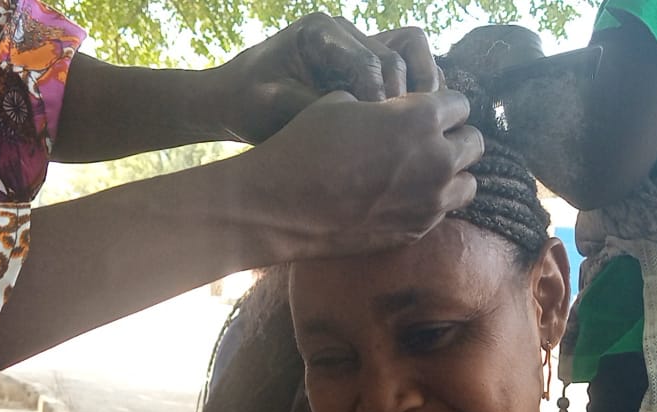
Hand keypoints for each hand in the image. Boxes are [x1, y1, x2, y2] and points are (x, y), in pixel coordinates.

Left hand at [210, 13, 441, 142]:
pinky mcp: (366, 66)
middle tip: (408, 133)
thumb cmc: (249, 104)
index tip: (381, 135)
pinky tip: (411, 128)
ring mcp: (359, 46)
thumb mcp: (276, 107)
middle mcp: (346, 32)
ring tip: (420, 127)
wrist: (235, 102)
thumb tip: (364, 117)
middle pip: (402, 52)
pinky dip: (416, 96)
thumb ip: (318, 106)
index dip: (382, 98)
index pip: (371, 60)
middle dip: (409, 94)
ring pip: (413, 55)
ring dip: (422, 90)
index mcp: (321, 31)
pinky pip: (406, 71)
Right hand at [239, 89, 482, 258]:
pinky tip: (403, 198)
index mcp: (423, 117)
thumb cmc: (306, 144)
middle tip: (427, 142)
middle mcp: (437, 159)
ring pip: (469, 183)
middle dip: (454, 139)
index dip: (440, 105)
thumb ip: (385, 104)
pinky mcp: (417, 231)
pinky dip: (431, 204)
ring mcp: (431, 201)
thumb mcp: (343, 102)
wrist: (283, 205)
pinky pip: (442, 213)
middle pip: (474, 143)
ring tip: (423, 173)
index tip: (423, 111)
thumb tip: (394, 110)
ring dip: (452, 175)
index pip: (460, 104)